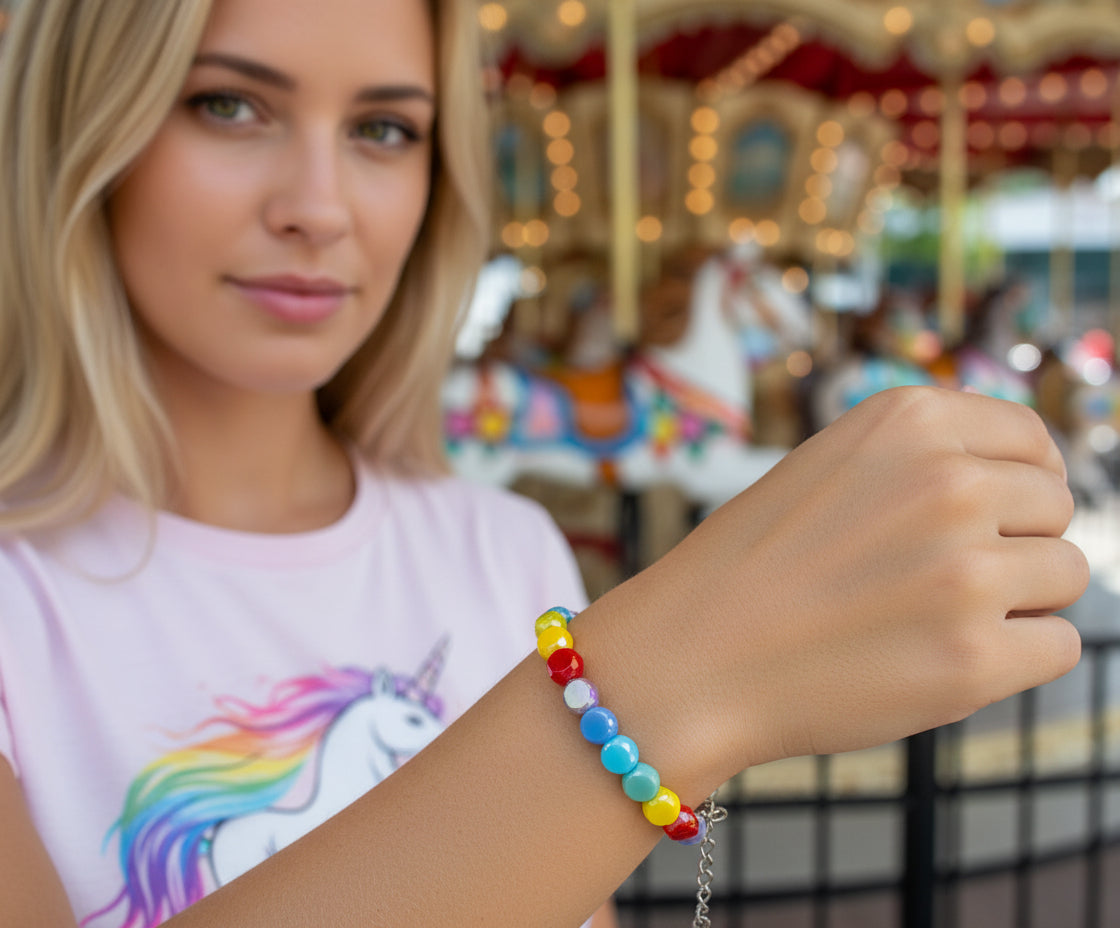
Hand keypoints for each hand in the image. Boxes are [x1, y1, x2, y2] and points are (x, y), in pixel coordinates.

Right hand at [638, 387, 1088, 781]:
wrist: (689, 657)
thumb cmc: (755, 566)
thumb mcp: (834, 466)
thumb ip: (926, 458)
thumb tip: (1034, 482)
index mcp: (909, 421)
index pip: (1032, 440)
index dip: (1020, 482)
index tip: (993, 517)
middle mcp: (947, 482)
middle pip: (1055, 508)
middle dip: (1013, 543)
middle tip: (936, 580)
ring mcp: (965, 572)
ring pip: (1066, 576)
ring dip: (1017, 601)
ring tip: (932, 619)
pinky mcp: (975, 659)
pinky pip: (1058, 648)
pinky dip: (1014, 659)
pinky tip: (943, 660)